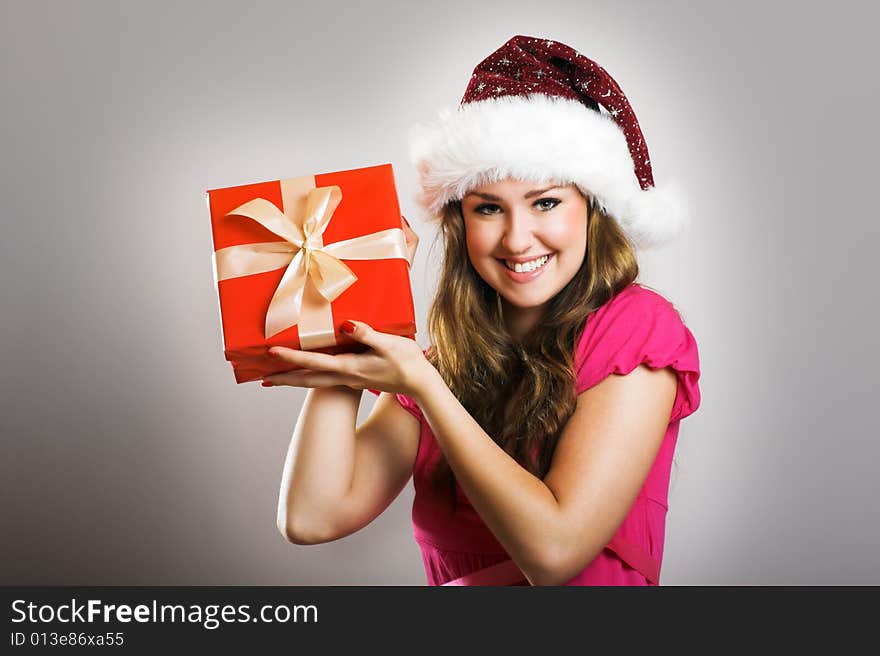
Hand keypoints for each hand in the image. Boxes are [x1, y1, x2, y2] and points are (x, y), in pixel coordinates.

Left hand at [262, 320, 434, 399]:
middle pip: (307, 380)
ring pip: (314, 382)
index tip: (272, 352)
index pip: (314, 363)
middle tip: (261, 379)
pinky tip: (306, 372)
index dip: (291, 358)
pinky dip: (309, 377)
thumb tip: (346, 325)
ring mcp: (349, 380)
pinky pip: (325, 379)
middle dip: (283, 379)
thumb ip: (368, 333)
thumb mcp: (390, 343)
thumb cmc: (408, 362)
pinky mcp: (354, 378)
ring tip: (274, 379)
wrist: (420, 383)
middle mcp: (345, 376)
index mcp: (350, 367)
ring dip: (293, 380)